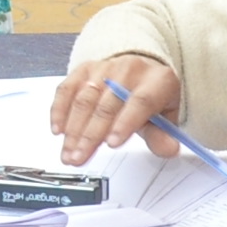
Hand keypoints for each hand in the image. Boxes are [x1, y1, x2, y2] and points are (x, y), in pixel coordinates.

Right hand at [51, 52, 182, 164]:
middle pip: (107, 105)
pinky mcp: (84, 69)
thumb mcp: (164, 116)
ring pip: (85, 99)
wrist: (139, 69)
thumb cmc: (150, 97)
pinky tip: (58, 130)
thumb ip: (162, 135)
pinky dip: (60, 110)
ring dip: (73, 130)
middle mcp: (130, 70)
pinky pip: (67, 89)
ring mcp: (105, 68)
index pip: (140, 101)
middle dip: (90, 135)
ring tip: (69, 153)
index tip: (111, 144)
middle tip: (80, 157)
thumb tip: (168, 149)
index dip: (124, 123)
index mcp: (157, 80)